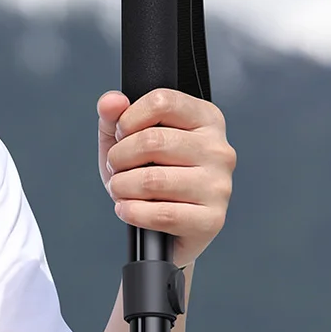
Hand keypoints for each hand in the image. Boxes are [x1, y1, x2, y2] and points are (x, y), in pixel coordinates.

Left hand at [97, 88, 235, 268]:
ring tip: (120, 189)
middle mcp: (219, 149)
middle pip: (153, 141)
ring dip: (122, 187)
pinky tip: (127, 209)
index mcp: (206, 119)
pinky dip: (133, 212)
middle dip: (119, 158)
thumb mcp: (128, 141)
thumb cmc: (153, 177)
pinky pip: (161, 214)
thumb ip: (115, 116)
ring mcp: (218, 185)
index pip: (162, 101)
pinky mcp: (212, 219)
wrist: (169, 230)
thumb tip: (112, 102)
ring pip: (153, 180)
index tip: (121, 134)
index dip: (129, 119)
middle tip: (116, 168)